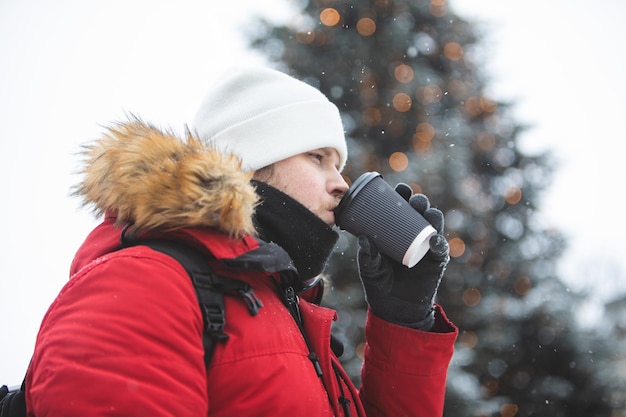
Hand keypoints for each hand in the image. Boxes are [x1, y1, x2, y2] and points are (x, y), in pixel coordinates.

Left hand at [357, 184, 448, 329]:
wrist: (393, 308)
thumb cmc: (379, 283)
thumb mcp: (369, 268)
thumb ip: (367, 255)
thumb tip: (363, 238)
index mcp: (397, 231)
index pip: (402, 208)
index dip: (403, 196)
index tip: (399, 188)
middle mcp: (414, 235)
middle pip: (421, 212)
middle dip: (420, 201)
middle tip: (413, 200)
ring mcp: (426, 247)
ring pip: (434, 225)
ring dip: (433, 215)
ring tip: (426, 212)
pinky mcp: (436, 262)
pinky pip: (441, 250)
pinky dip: (439, 243)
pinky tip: (434, 239)